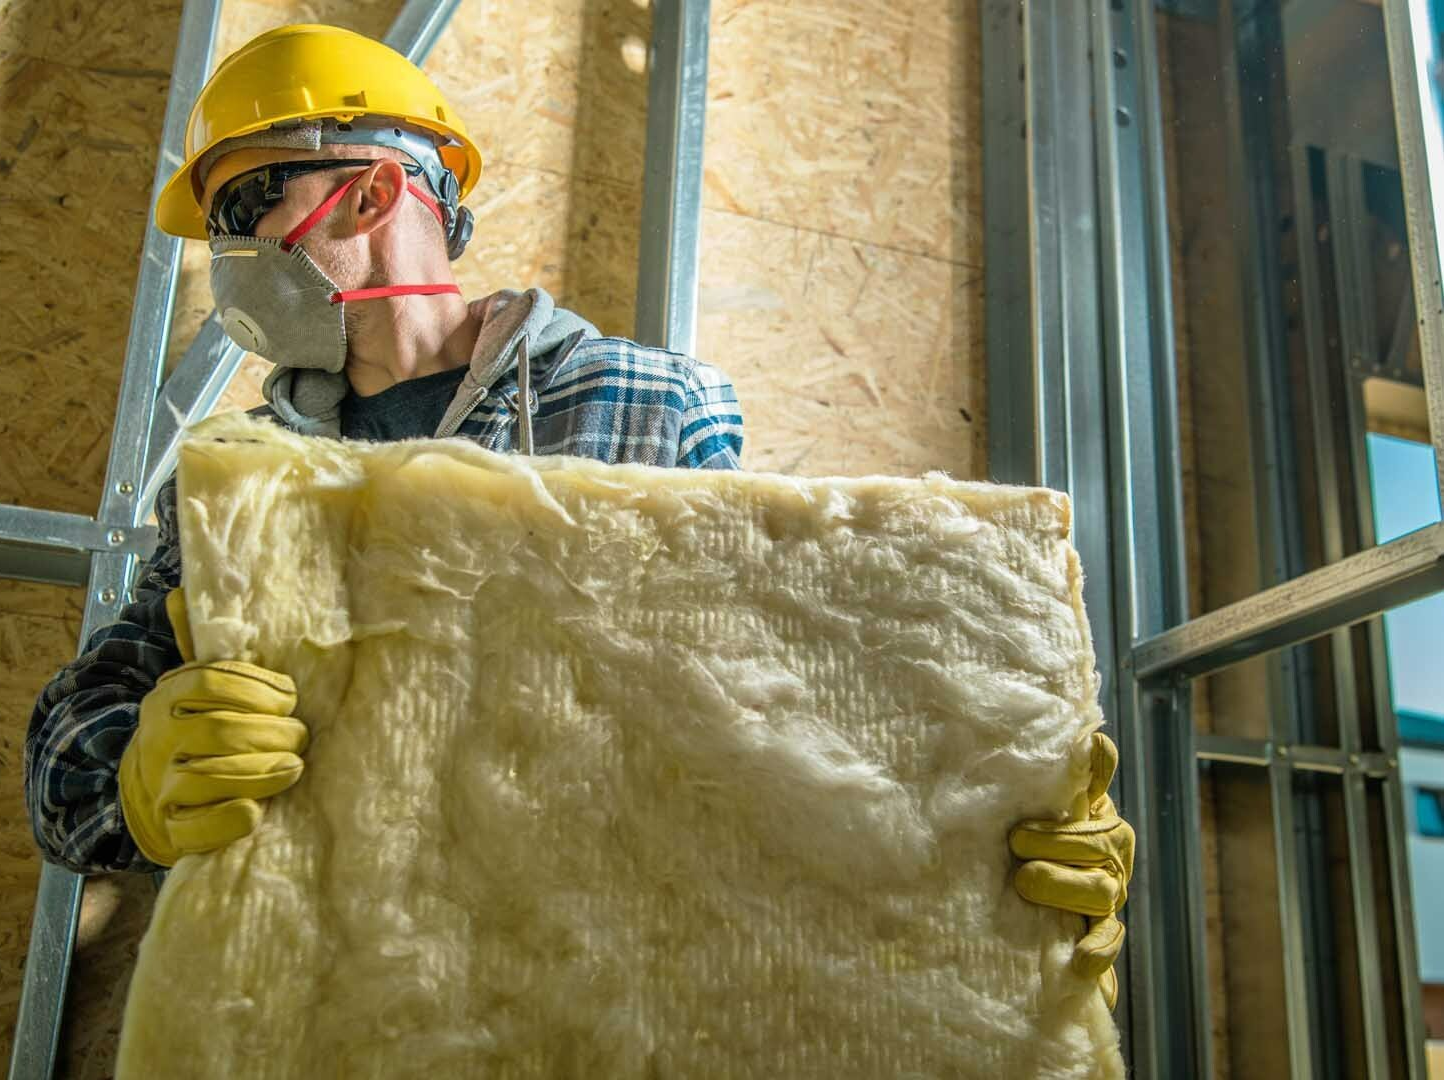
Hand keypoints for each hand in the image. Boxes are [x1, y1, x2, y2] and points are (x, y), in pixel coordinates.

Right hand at [118, 588, 307, 865]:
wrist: (144, 793)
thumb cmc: (190, 731)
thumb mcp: (191, 686)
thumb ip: (198, 644)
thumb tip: (184, 591)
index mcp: (168, 696)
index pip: (214, 682)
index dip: (261, 688)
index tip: (291, 697)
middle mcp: (159, 739)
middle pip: (223, 730)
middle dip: (274, 733)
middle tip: (302, 737)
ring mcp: (162, 787)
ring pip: (213, 776)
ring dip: (263, 772)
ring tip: (294, 767)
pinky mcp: (170, 830)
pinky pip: (199, 828)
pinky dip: (230, 819)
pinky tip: (255, 811)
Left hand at [1009, 731, 1134, 1007]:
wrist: (1033, 909)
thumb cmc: (1030, 845)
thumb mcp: (1031, 811)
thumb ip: (1054, 780)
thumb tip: (1081, 735)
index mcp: (1093, 812)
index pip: (1099, 786)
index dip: (1096, 770)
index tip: (1093, 745)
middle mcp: (1110, 850)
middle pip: (1096, 841)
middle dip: (1056, 840)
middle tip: (1016, 840)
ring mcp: (1109, 891)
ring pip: (1100, 888)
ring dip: (1063, 884)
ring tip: (1027, 881)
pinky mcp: (1102, 932)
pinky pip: (1108, 940)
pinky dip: (1097, 949)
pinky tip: (1082, 959)